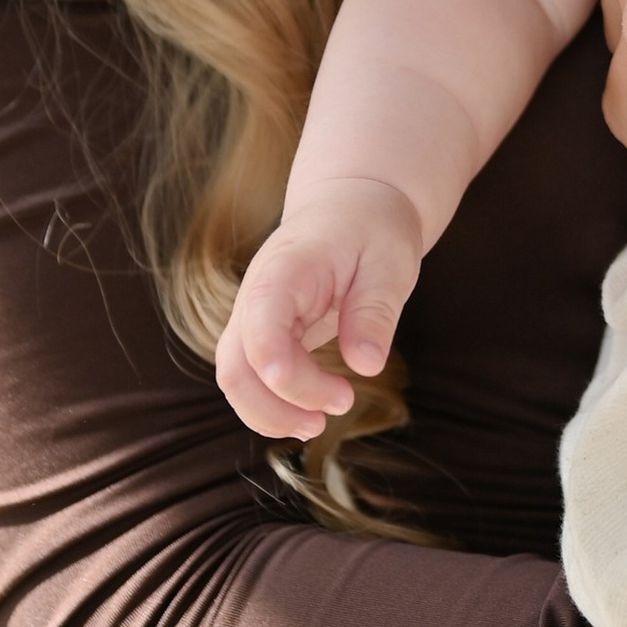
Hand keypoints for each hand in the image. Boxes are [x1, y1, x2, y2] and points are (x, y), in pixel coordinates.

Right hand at [214, 178, 423, 439]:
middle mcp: (255, 295)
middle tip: (330, 415)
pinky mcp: (261, 332)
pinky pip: (250, 376)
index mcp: (284, 270)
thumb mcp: (391, 261)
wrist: (351, 204)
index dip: (285, 375)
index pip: (262, 331)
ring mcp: (252, 315)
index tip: (337, 396)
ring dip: (269, 413)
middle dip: (275, 408)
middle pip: (236, 367)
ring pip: (235, 377)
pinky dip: (272, 403)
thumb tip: (367, 366)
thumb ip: (375, 310)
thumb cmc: (372, 227)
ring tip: (319, 423)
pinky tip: (310, 411)